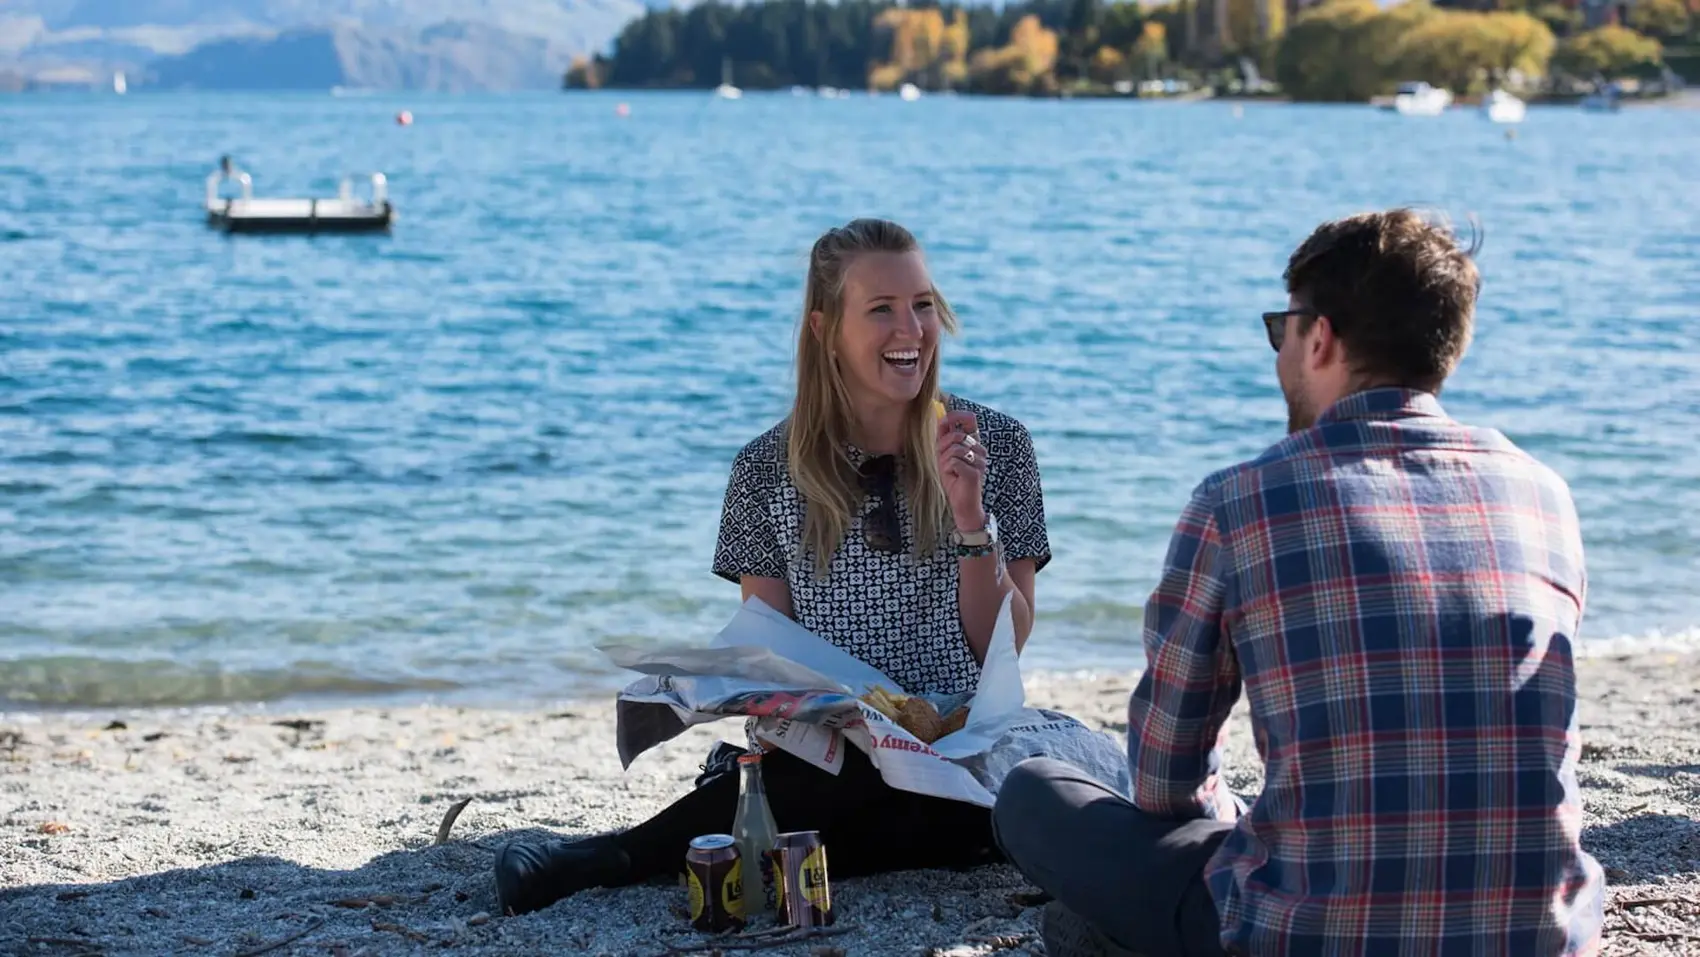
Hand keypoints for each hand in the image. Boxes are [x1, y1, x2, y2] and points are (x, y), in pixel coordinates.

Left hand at [935, 410, 986, 530]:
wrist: (963, 504)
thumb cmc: (954, 480)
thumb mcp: (945, 456)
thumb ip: (944, 438)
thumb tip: (940, 417)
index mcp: (974, 444)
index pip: (970, 419)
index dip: (956, 415)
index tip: (944, 420)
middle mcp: (980, 450)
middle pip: (955, 436)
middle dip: (943, 448)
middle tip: (944, 462)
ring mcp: (979, 460)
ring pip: (953, 449)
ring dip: (944, 461)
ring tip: (950, 471)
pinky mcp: (975, 471)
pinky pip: (953, 461)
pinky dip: (947, 470)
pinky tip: (953, 477)